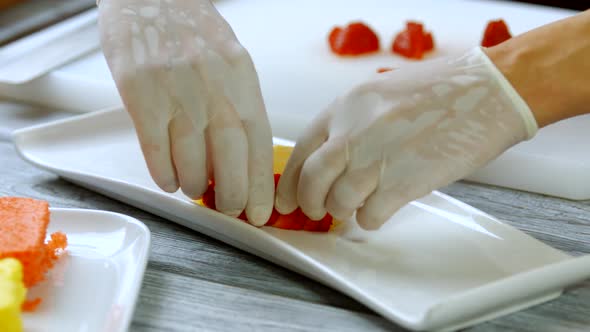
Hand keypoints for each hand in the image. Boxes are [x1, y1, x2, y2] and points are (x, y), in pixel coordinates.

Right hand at [98, 0, 273, 224]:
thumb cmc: (191, 28)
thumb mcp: (231, 59)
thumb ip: (239, 102)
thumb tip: (243, 153)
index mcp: (242, 80)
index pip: (259, 144)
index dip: (260, 184)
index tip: (260, 211)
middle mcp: (214, 89)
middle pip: (230, 159)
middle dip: (232, 194)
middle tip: (229, 207)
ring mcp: (177, 93)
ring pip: (192, 161)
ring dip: (195, 185)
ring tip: (195, 187)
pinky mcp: (141, 95)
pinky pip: (155, 150)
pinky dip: (163, 173)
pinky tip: (169, 179)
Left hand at [275, 47, 536, 229]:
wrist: (488, 91)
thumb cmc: (440, 92)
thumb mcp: (379, 95)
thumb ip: (351, 124)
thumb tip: (331, 160)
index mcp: (345, 107)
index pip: (301, 151)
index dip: (291, 182)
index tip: (288, 200)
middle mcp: (353, 131)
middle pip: (312, 182)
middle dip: (311, 204)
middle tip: (318, 211)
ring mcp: (376, 158)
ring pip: (338, 203)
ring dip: (345, 211)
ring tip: (360, 205)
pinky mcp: (402, 182)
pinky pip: (370, 216)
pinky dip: (372, 219)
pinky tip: (383, 208)